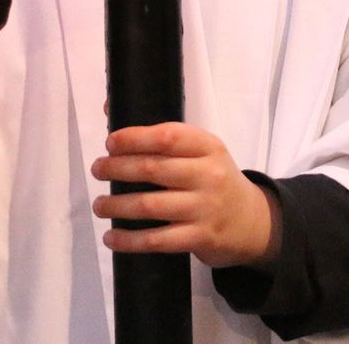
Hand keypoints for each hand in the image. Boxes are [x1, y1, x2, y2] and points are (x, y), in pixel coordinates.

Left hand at [91, 123, 280, 269]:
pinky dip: (129, 240)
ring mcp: (204, 208)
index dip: (135, 138)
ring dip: (116, 205)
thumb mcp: (202, 153)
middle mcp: (209, 175)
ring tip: (99, 204)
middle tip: (97, 169)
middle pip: (154, 169)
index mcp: (208, 147)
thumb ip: (164, 137)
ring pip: (150, 206)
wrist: (251, 221)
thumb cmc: (215, 179)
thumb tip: (111, 108)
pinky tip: (112, 238)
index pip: (169, 136)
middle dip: (117, 169)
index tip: (110, 143)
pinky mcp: (200, 238)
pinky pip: (157, 240)